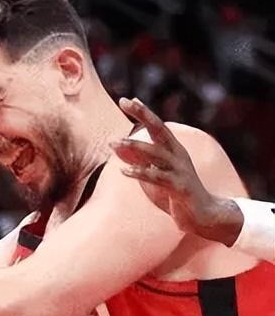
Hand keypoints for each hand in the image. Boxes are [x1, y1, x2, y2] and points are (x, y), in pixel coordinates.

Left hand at [112, 97, 239, 244]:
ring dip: (135, 146)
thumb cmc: (174, 193)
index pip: (157, 126)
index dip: (143, 112)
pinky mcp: (179, 187)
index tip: (126, 99)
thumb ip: (136, 159)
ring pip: (156, 153)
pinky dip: (140, 173)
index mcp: (173, 150)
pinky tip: (124, 171)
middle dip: (143, 115)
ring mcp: (180, 170)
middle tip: (125, 103)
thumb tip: (114, 145)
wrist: (201, 215)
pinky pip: (158, 178)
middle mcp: (178, 155)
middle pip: (160, 130)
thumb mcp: (152, 174)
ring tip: (114, 142)